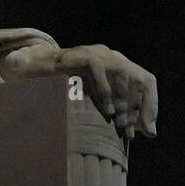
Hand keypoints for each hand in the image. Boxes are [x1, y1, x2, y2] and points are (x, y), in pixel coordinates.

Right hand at [0, 43, 157, 137]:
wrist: (33, 72)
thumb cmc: (65, 91)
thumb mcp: (96, 105)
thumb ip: (123, 116)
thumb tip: (151, 132)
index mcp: (118, 68)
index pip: (146, 81)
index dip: (151, 105)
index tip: (148, 130)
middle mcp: (112, 57)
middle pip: (140, 77)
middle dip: (138, 107)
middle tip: (129, 131)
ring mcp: (96, 53)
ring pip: (123, 71)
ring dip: (124, 100)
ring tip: (118, 123)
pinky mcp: (80, 54)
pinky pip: (98, 69)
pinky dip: (104, 91)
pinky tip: (105, 110)